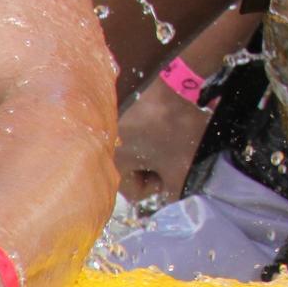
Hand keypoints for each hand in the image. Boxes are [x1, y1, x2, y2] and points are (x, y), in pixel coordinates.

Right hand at [114, 80, 212, 207]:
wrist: (179, 84)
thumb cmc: (177, 130)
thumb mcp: (182, 169)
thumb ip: (174, 193)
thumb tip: (169, 202)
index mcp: (113, 163)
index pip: (134, 192)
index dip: (159, 184)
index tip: (172, 168)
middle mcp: (105, 146)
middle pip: (135, 172)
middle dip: (158, 167)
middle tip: (176, 154)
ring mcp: (113, 126)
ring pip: (138, 152)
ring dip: (158, 150)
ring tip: (175, 137)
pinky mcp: (123, 109)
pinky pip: (138, 133)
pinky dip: (154, 133)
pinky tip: (169, 123)